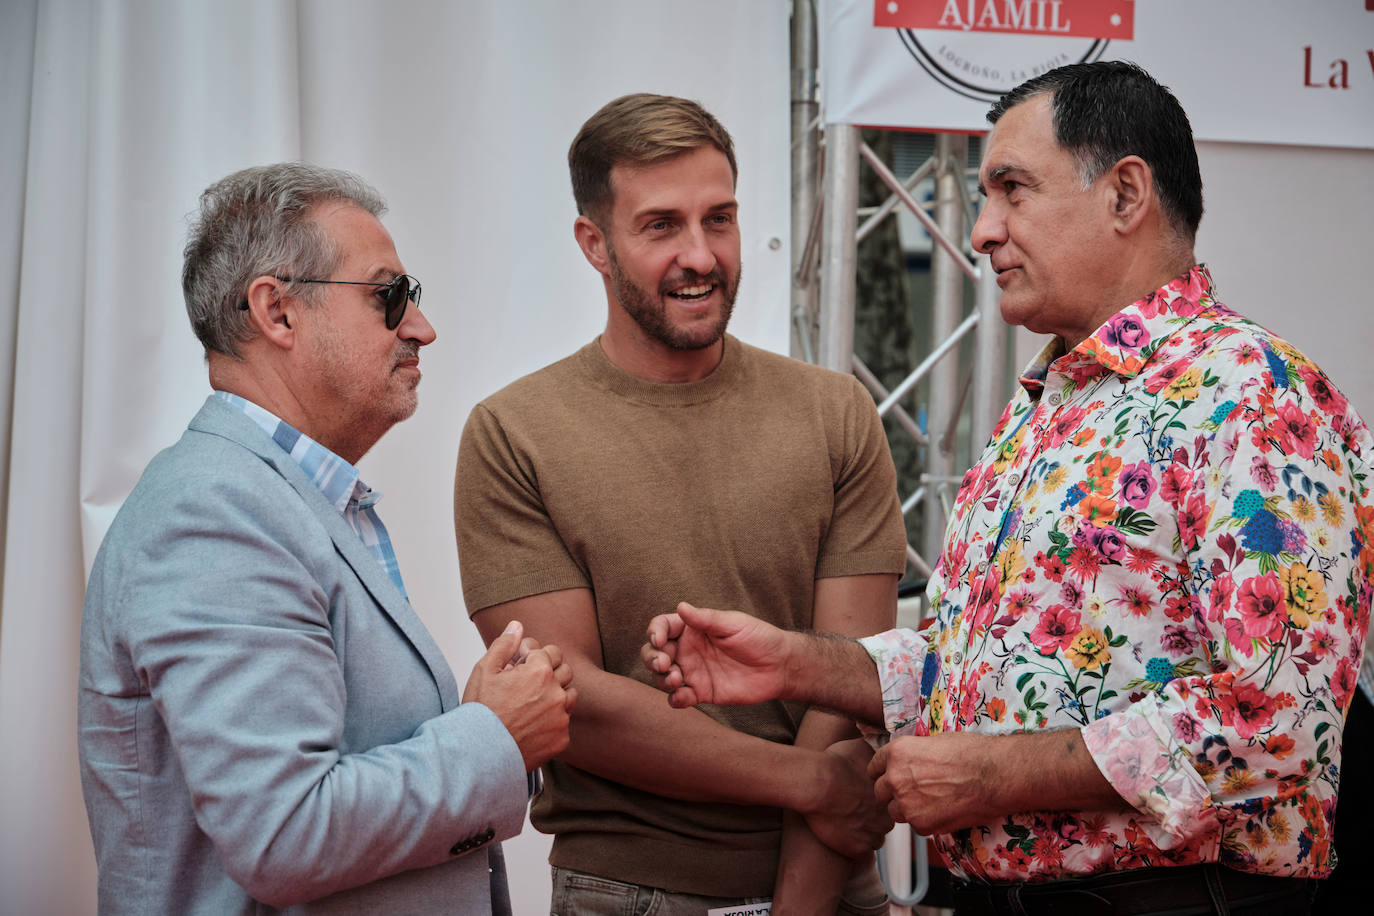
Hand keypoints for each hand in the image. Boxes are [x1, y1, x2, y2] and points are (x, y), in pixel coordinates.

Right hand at [463, 620, 576, 771]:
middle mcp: (555, 692)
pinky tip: (533, 724)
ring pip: (569, 696)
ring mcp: (561, 717)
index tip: (521, 665)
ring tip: (532, 702)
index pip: (550, 651)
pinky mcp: (561, 738)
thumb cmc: (480, 711)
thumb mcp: (484, 671)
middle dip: (548, 672)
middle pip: (564, 670)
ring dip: (555, 694)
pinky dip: (553, 720)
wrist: (480, 753)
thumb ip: (504, 645)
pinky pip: (564, 722)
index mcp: (539, 672)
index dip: (534, 656)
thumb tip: (517, 626)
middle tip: (527, 682)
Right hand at [641, 602, 791, 707]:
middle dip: (651, 658)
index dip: (655, 632)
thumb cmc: (759, 638)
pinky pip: (679, 698)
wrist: (779, 666)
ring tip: (676, 678)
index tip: (660, 640)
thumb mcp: (733, 624)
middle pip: (654, 653)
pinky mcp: (701, 692)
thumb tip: (681, 606)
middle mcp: (687, 650)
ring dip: (661, 679)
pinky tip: (683, 695)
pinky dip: (675, 698)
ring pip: (662, 677)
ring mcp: (692, 672)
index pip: (662, 627)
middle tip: (663, 663)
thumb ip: (706, 619)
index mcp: (692, 629)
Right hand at [803, 738, 892, 857]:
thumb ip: (875, 755)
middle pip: (884, 823)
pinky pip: (860, 852)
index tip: (862, 798)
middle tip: (853, 811)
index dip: (875, 802)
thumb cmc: (835, 763)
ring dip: (864, 834)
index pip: (889, 804)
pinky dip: (851, 845)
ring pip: (874, 840)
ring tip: (846, 824)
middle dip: (872, 819)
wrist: (816, 784)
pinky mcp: (858, 849)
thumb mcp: (860, 748)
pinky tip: (839, 833)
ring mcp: (873, 835)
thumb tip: (878, 753)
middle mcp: (886, 817)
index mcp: (889, 797)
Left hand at [868, 732, 1003, 834]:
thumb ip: (912, 754)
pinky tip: (944, 811)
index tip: (891, 777)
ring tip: (931, 802)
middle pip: (880, 792)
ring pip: (895, 812)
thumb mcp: (934, 742)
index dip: (883, 773)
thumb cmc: (970, 753)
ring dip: (907, 809)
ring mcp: (907, 804)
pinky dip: (925, 821)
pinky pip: (915, 825)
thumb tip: (907, 761)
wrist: (994, 776)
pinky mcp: (922, 825)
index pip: (873, 767)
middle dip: (892, 793)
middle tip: (913, 792)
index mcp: (897, 753)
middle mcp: (895, 778)